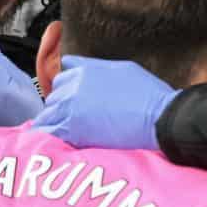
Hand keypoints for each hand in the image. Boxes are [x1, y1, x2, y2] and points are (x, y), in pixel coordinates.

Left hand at [29, 56, 177, 150]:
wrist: (159, 118)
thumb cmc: (148, 94)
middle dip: (62, 106)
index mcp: (84, 70)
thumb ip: (94, 67)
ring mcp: (71, 108)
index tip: (76, 101)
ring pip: (48, 114)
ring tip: (70, 132)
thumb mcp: (122, 68)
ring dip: (56, 122)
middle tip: (76, 120)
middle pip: (53, 96)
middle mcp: (73, 86)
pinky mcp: (73, 130)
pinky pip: (49, 133)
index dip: (69, 89)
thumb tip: (75, 64)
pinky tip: (63, 142)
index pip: (61, 77)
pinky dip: (52, 137)